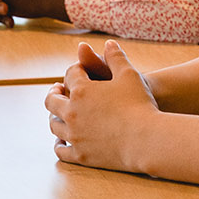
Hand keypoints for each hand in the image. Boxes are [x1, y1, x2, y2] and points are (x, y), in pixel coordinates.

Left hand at [46, 41, 158, 172]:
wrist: (146, 140)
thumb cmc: (140, 105)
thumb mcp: (130, 75)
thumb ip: (116, 57)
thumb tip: (108, 43)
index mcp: (81, 90)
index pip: (70, 74)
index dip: (76, 70)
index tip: (80, 70)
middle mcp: (71, 112)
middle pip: (52, 101)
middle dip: (55, 93)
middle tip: (58, 90)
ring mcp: (74, 135)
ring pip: (54, 125)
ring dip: (55, 117)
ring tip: (59, 114)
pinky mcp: (80, 155)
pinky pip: (61, 150)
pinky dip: (59, 144)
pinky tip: (61, 142)